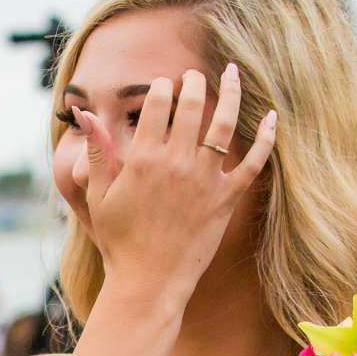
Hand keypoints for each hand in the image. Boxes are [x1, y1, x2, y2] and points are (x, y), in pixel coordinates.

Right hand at [67, 64, 277, 296]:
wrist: (149, 281)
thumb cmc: (119, 242)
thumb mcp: (98, 196)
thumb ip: (97, 152)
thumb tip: (85, 115)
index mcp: (142, 159)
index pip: (156, 104)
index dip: (160, 88)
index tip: (162, 84)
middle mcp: (177, 163)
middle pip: (192, 106)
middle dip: (193, 83)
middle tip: (193, 76)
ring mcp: (205, 179)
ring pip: (224, 124)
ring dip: (230, 93)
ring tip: (230, 74)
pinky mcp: (227, 198)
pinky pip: (253, 162)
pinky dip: (266, 137)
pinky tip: (271, 116)